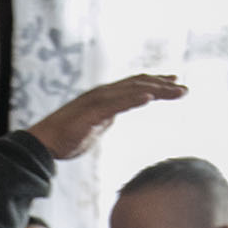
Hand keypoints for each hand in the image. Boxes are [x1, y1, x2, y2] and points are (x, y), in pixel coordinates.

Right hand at [25, 74, 186, 161]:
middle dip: (164, 85)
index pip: (135, 86)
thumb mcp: (92, 128)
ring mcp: (97, 101)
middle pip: (139, 84)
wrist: (42, 144)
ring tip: (176, 91)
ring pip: (132, 90)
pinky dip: (134, 98)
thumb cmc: (64, 139)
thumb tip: (111, 119)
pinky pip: (117, 103)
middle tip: (185, 88)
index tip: (174, 83)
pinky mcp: (92, 113)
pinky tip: (150, 97)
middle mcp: (103, 94)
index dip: (156, 83)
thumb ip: (104, 121)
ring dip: (157, 89)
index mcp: (104, 98)